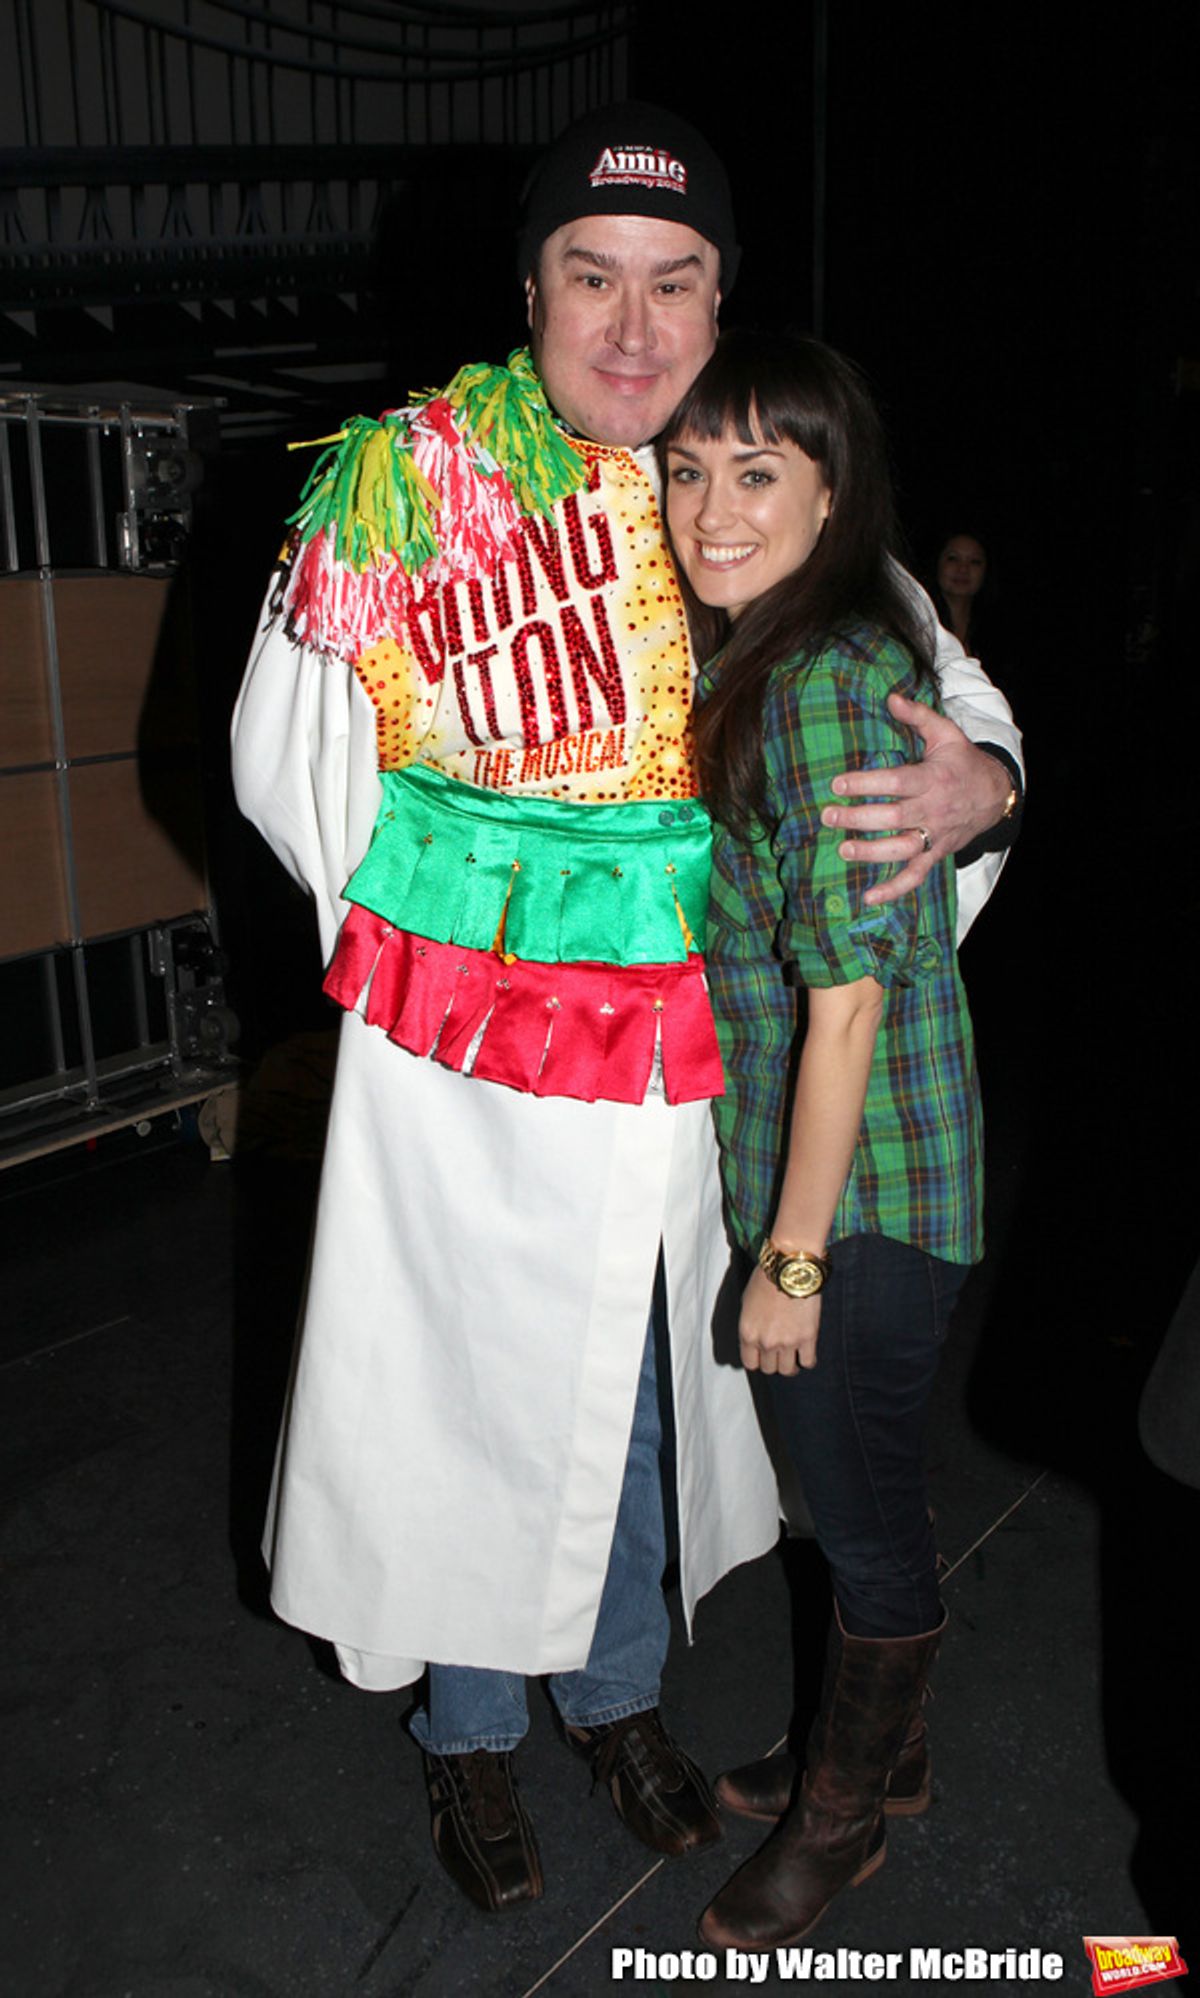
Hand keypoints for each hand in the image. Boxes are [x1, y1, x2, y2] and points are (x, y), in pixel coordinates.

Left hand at [739, 1266, 820, 1375]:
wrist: (790, 1268)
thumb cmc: (767, 1278)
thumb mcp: (747, 1302)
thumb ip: (751, 1324)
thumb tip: (756, 1334)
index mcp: (748, 1334)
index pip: (750, 1363)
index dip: (758, 1361)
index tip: (763, 1357)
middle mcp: (766, 1342)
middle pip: (769, 1368)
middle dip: (773, 1362)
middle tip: (779, 1354)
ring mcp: (787, 1342)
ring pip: (787, 1370)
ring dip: (790, 1365)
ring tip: (793, 1356)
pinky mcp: (807, 1338)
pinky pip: (808, 1362)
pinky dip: (807, 1360)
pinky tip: (806, 1353)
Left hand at [820, 692, 1011, 905]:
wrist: (997, 795)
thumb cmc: (963, 762)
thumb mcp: (946, 733)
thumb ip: (918, 716)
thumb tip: (890, 698)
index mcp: (933, 778)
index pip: (896, 782)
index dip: (866, 784)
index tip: (837, 784)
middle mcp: (933, 810)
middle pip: (893, 817)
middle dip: (858, 818)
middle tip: (828, 816)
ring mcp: (935, 835)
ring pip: (902, 849)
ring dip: (871, 852)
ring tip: (843, 849)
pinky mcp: (936, 854)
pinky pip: (915, 876)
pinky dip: (893, 890)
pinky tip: (869, 897)